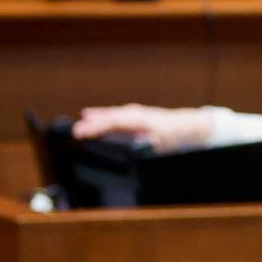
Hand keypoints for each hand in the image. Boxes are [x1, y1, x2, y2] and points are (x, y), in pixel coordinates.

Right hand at [72, 104, 212, 152]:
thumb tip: (133, 148)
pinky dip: (102, 116)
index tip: (81, 132)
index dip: (95, 128)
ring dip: (94, 118)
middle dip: (91, 124)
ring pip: (110, 114)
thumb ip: (147, 147)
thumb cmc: (173, 136)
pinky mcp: (134, 115)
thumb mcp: (162, 145)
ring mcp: (133, 113)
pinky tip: (90, 115)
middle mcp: (134, 114)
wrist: (186, 125)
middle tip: (75, 131)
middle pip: (108, 118)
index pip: (112, 123)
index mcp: (139, 121)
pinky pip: (114, 114)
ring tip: (79, 123)